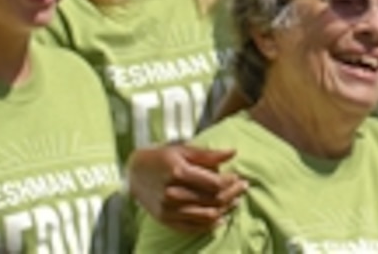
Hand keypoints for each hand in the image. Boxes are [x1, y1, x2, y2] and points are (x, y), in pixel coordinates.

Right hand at [126, 144, 246, 233]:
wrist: (134, 173)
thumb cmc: (162, 158)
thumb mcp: (183, 150)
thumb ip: (208, 154)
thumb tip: (233, 152)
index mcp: (179, 172)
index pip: (214, 183)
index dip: (230, 182)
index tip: (238, 177)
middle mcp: (173, 193)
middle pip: (212, 200)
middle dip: (232, 194)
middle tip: (243, 188)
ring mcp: (168, 209)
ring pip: (206, 216)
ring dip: (225, 210)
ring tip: (235, 201)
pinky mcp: (165, 220)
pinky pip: (192, 228)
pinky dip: (209, 225)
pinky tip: (220, 218)